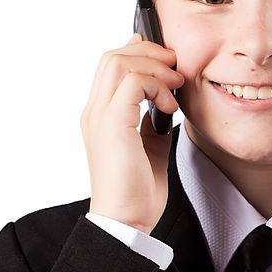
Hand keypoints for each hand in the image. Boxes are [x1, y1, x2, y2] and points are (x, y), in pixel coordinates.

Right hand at [80, 33, 185, 234]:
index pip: (112, 65)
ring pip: (119, 62)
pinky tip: (170, 106)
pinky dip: (156, 86)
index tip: (168, 61)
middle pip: (113, 56)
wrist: (127, 219)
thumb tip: (166, 101)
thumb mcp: (151, 144)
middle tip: (176, 66)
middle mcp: (95, 111)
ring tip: (176, 84)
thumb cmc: (138, 189)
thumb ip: (153, 119)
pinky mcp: (112, 124)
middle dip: (150, 52)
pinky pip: (132, 83)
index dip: (140, 52)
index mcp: (101, 114)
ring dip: (155, 66)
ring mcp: (99, 116)